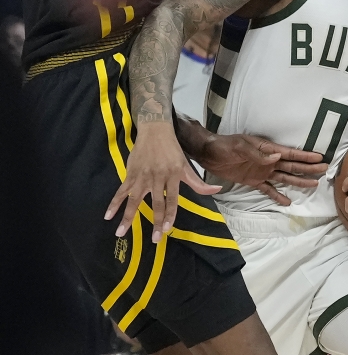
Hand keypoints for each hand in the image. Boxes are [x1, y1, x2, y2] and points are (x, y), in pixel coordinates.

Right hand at [106, 123, 221, 242]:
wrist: (155, 131)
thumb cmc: (173, 150)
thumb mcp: (186, 166)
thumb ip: (198, 183)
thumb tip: (217, 190)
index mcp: (173, 176)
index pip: (172, 199)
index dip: (170, 214)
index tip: (167, 228)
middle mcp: (157, 178)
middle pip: (156, 203)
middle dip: (156, 222)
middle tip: (155, 239)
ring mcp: (142, 177)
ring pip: (134, 200)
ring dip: (127, 217)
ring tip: (120, 232)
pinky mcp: (131, 174)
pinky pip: (121, 191)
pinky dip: (114, 203)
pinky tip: (108, 216)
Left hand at [199, 133, 327, 204]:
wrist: (208, 154)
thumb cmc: (225, 146)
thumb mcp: (241, 146)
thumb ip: (259, 154)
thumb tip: (277, 157)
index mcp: (267, 149)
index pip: (290, 154)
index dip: (305, 156)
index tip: (320, 157)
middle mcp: (269, 161)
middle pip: (292, 166)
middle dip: (308, 168)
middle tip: (324, 170)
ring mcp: (262, 172)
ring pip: (285, 178)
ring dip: (299, 181)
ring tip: (314, 185)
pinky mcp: (254, 181)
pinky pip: (269, 190)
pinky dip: (278, 196)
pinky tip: (288, 202)